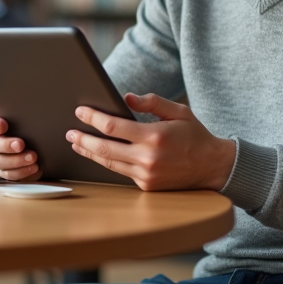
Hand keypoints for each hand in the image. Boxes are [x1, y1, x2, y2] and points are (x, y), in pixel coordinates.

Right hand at [0, 110, 41, 180]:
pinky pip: (8, 174)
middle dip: (6, 145)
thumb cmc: (25, 128)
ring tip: (32, 158)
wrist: (28, 147)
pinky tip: (33, 168)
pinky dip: (22, 172)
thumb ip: (26, 116)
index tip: (2, 126)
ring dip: (16, 160)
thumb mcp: (25, 120)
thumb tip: (40, 112)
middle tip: (20, 145)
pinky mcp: (4, 171)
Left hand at [66, 93, 236, 191]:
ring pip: (109, 163)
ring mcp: (146, 175)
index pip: (113, 126)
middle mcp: (148, 158)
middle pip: (104, 148)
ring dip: (89, 153)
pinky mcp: (146, 186)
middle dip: (83, 138)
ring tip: (77, 143)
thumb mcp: (179, 111)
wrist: (212, 167)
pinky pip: (121, 172)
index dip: (93, 118)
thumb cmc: (195, 135)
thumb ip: (153, 102)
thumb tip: (127, 97)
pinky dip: (107, 162)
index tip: (80, 111)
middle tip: (70, 131)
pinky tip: (97, 155)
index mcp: (154, 136)